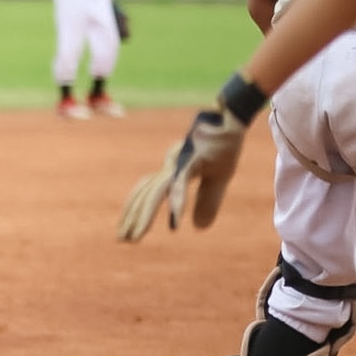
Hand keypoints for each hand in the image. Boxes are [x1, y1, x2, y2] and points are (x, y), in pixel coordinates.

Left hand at [117, 73, 268, 241]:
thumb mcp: (218, 178)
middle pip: (146, 193)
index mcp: (174, 170)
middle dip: (133, 217)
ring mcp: (179, 160)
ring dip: (145, 214)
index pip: (149, 193)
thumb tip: (197, 228)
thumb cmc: (224, 143)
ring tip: (136, 235)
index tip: (129, 233)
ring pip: (156, 191)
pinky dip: (177, 202)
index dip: (137, 212)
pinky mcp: (193, 157)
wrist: (233, 115)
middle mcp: (171, 165)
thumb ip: (207, 201)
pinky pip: (181, 183)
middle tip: (122, 240)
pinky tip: (175, 222)